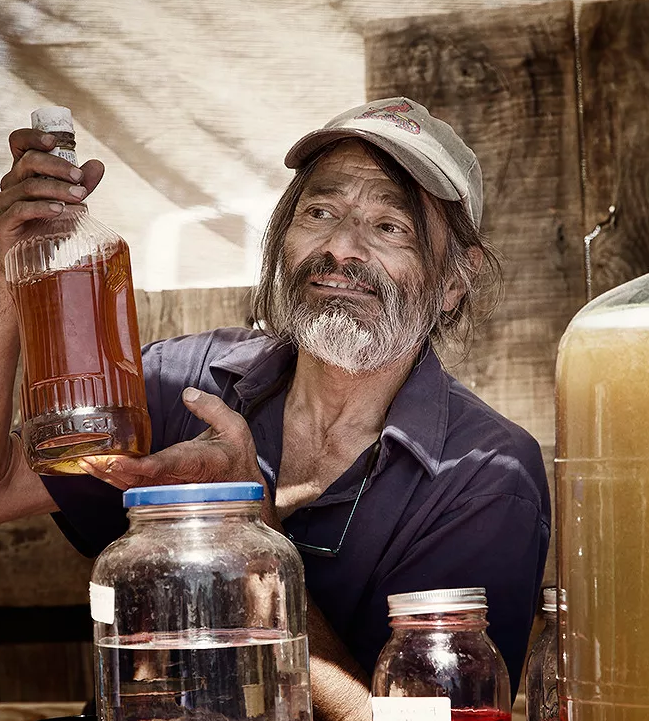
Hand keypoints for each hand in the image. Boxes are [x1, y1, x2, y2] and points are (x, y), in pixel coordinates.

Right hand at [0, 128, 104, 253]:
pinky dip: (42, 207)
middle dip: (57, 166)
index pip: (19, 144)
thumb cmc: (45, 227)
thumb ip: (80, 184)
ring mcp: (6, 203)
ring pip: (29, 187)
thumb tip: (97, 165)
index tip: (54, 141)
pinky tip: (59, 210)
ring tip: (80, 196)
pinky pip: (21, 210)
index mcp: (24, 174)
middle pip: (28, 162)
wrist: (29, 260)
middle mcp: (12, 184)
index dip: (32, 137)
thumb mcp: (66, 202)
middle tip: (79, 177)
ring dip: (57, 189)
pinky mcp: (5, 223)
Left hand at [78, 388, 281, 528]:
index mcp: (197, 462)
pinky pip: (136, 488)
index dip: (138, 466)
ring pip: (134, 486)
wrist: (244, 489)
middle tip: (88, 459)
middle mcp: (180, 480)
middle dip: (112, 471)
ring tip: (85, 462)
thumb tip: (187, 393)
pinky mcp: (163, 489)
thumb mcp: (234, 426)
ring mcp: (170, 488)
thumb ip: (211, 408)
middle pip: (140, 480)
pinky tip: (99, 470)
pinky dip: (116, 480)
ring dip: (108, 476)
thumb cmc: (237, 456)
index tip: (116, 462)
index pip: (164, 466)